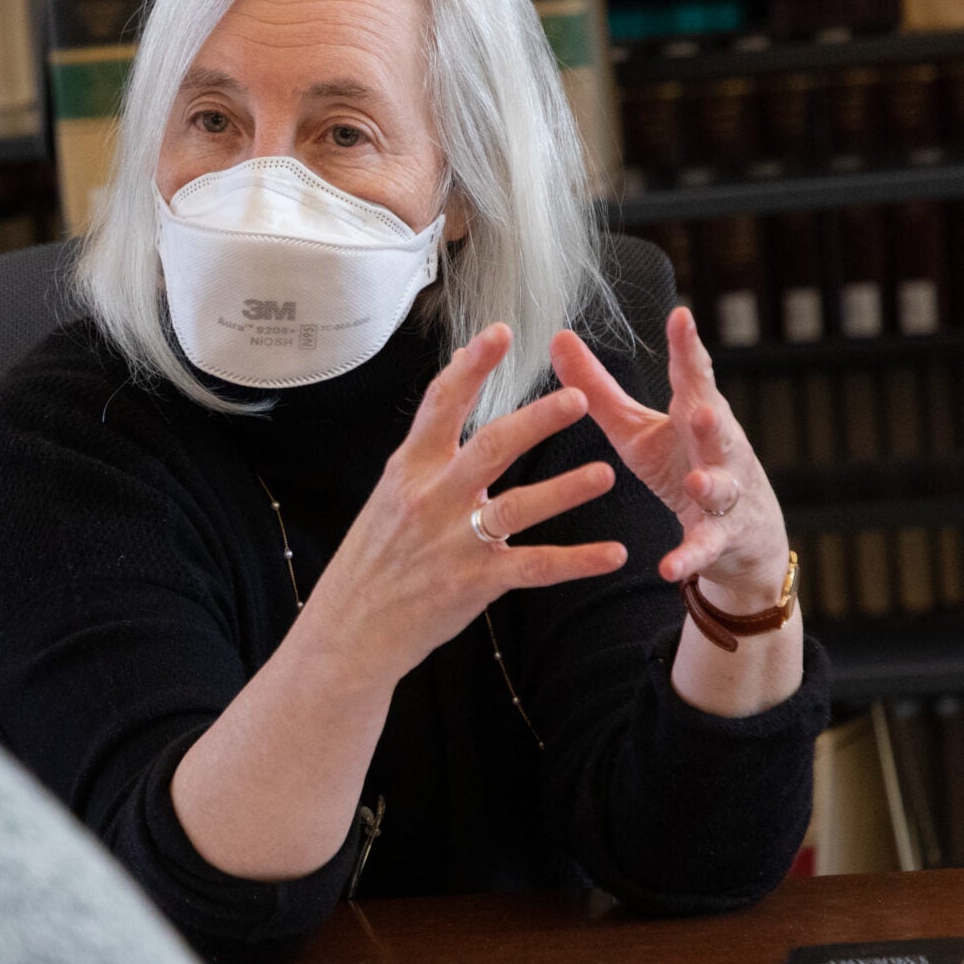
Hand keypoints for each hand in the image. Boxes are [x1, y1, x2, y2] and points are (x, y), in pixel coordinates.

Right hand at [300, 323, 628, 680]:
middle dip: (535, 421)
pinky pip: (534, 567)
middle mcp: (430, 499)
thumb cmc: (373, 560)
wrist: (349, 630)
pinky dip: (577, 560)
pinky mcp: (473, 582)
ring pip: (516, 507)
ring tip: (606, 473)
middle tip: (577, 398)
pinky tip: (613, 553)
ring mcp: (453, 542)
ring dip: (565, 490)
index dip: (471, 367)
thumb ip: (425, 454)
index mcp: (409, 470)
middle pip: (489, 448)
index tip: (500, 333)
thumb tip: (451, 396)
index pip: (441, 405)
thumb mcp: (388, 497)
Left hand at [549, 308, 790, 614]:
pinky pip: (703, 548)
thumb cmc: (682, 466)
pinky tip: (667, 567)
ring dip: (712, 482)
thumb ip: (598, 388)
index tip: (681, 316)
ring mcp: (725, 495)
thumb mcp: (636, 429)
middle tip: (705, 407)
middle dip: (713, 416)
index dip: (688, 348)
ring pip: (721, 486)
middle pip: (719, 428)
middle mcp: (718, 450)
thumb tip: (557, 337)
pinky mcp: (720, 538)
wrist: (739, 537)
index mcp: (696, 415)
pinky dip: (687, 557)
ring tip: (698, 479)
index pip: (694, 377)